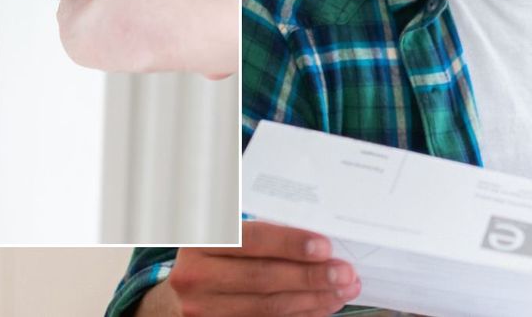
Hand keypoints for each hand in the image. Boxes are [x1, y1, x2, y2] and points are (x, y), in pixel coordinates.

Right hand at [136, 221, 362, 316]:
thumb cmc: (215, 249)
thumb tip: (316, 230)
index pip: (252, 240)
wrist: (186, 285)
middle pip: (264, 278)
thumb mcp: (224, 226)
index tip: (324, 246)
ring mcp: (204, 308)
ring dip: (313, 299)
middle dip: (311, 276)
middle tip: (344, 272)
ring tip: (343, 289)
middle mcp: (196, 274)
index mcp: (201, 238)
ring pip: (269, 306)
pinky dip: (302, 313)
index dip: (290, 244)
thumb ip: (258, 224)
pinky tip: (323, 304)